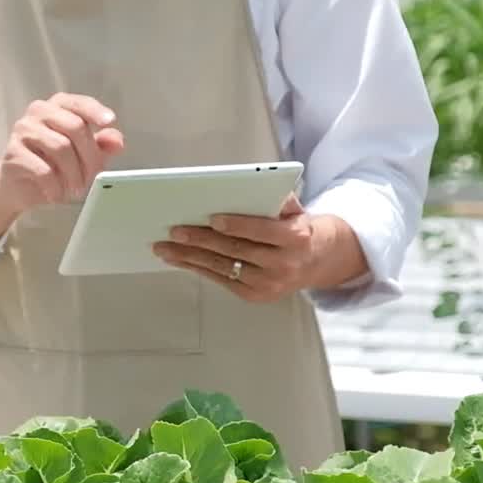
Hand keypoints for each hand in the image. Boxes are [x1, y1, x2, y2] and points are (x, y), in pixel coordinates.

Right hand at [0, 93, 125, 211]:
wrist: (16, 186)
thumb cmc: (51, 164)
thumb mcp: (82, 154)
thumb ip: (101, 145)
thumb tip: (116, 141)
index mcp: (58, 106)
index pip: (79, 103)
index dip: (96, 111)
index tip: (109, 121)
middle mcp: (39, 112)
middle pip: (74, 126)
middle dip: (90, 156)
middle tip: (93, 177)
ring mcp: (24, 130)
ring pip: (60, 147)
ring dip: (74, 174)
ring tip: (76, 189)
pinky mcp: (13, 153)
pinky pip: (42, 169)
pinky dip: (55, 186)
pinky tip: (57, 194)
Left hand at [152, 196, 322, 302]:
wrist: (317, 260)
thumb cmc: (297, 228)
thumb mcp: (295, 209)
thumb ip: (275, 198)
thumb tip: (244, 187)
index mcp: (295, 238)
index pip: (262, 231)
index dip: (237, 225)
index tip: (212, 219)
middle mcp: (282, 264)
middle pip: (235, 250)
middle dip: (201, 240)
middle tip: (175, 232)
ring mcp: (268, 284)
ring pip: (222, 267)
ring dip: (190, 257)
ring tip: (165, 248)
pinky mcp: (255, 295)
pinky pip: (221, 280)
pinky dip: (198, 268)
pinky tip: (180, 260)